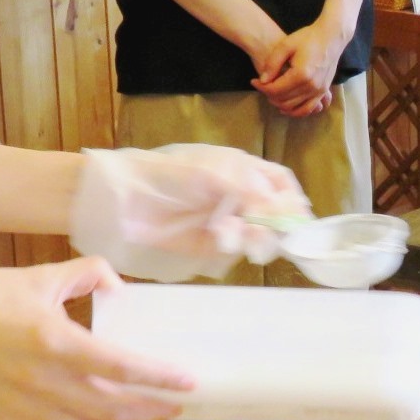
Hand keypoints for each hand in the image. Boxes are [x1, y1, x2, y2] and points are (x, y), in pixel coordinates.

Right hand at [0, 258, 194, 419]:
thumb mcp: (38, 275)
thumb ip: (87, 274)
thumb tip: (120, 286)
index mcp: (55, 342)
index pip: (122, 368)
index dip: (159, 378)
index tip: (189, 383)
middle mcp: (44, 381)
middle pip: (114, 410)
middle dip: (152, 410)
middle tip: (177, 405)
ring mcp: (25, 406)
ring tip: (141, 412)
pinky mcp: (9, 419)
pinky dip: (79, 419)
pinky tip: (88, 404)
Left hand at [69, 144, 309, 280]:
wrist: (122, 201)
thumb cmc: (167, 176)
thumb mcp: (213, 176)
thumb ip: (251, 192)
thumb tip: (286, 209)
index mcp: (241, 170)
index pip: (279, 183)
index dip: (292, 199)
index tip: (297, 216)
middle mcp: (237, 195)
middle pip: (275, 214)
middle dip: (276, 224)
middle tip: (267, 230)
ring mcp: (225, 220)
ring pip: (259, 235)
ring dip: (258, 238)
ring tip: (243, 236)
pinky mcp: (209, 245)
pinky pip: (235, 250)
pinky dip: (234, 246)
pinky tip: (222, 239)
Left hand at [254, 17, 348, 117]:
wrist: (331, 37)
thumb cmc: (308, 38)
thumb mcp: (286, 45)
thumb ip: (273, 63)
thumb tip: (262, 80)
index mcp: (301, 74)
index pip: (276, 90)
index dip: (261, 87)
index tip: (254, 81)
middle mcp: (311, 86)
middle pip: (283, 100)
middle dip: (269, 95)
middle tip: (262, 86)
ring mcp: (319, 91)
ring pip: (294, 108)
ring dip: (280, 104)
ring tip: (271, 95)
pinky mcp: (323, 92)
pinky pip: (308, 109)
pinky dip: (295, 111)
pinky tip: (285, 106)